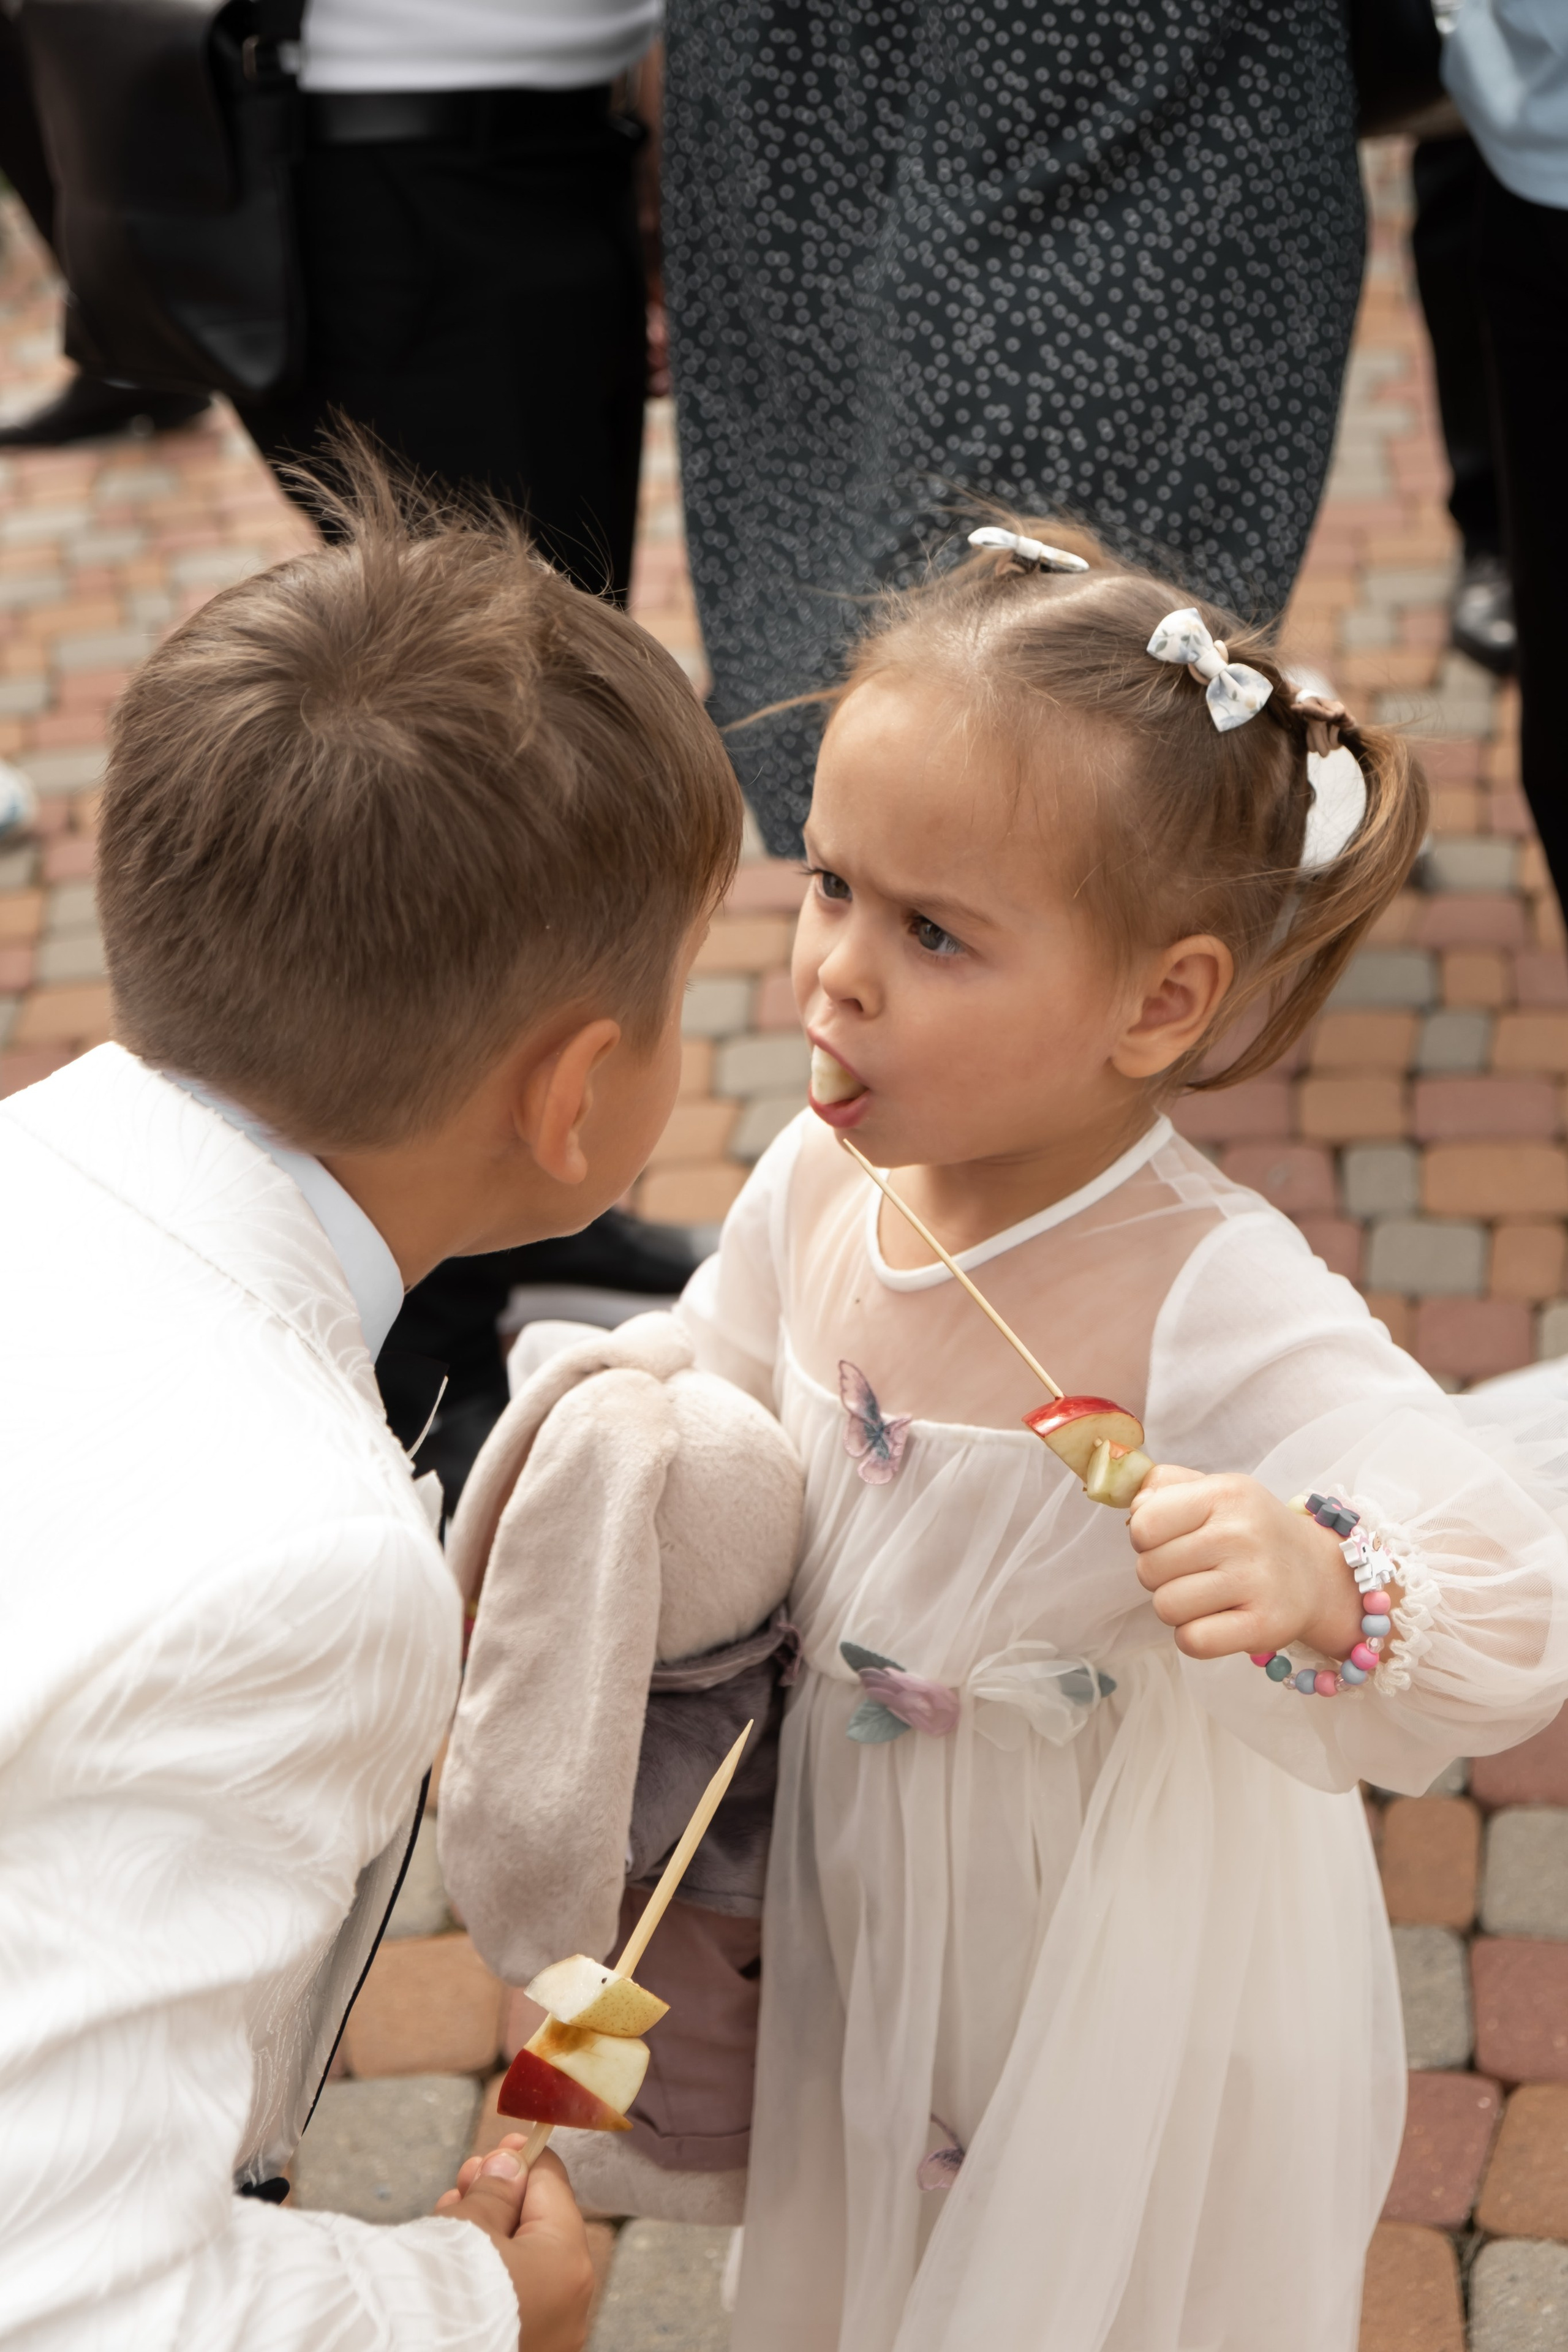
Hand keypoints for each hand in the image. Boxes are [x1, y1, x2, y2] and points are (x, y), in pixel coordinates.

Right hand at [436, 2138, 595, 2351]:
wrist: (405, 2350)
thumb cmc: (443, 2290)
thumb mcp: (468, 2223)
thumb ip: (496, 2190)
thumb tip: (511, 2166)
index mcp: (568, 2264)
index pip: (554, 2187)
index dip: (525, 2160)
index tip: (501, 2146)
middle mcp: (571, 2309)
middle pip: (541, 2229)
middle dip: (503, 2199)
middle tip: (467, 2180)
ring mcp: (548, 2338)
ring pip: (526, 2266)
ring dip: (491, 2236)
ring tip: (451, 2215)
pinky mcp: (522, 2349)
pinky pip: (515, 2301)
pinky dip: (490, 2276)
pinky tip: (454, 2258)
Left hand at [1126, 1464, 1364, 1662]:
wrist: (1316, 1572)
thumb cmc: (1250, 1530)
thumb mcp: (1213, 1490)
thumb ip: (1163, 1486)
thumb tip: (1130, 1504)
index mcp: (1224, 1494)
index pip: (1144, 1524)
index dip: (1145, 1538)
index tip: (1167, 1541)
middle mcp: (1240, 1534)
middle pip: (1149, 1570)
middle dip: (1160, 1574)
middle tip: (1192, 1571)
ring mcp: (1255, 1581)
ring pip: (1166, 1607)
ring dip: (1176, 1607)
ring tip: (1205, 1595)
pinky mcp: (1264, 1625)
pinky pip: (1192, 1641)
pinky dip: (1193, 1636)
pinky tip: (1215, 1620)